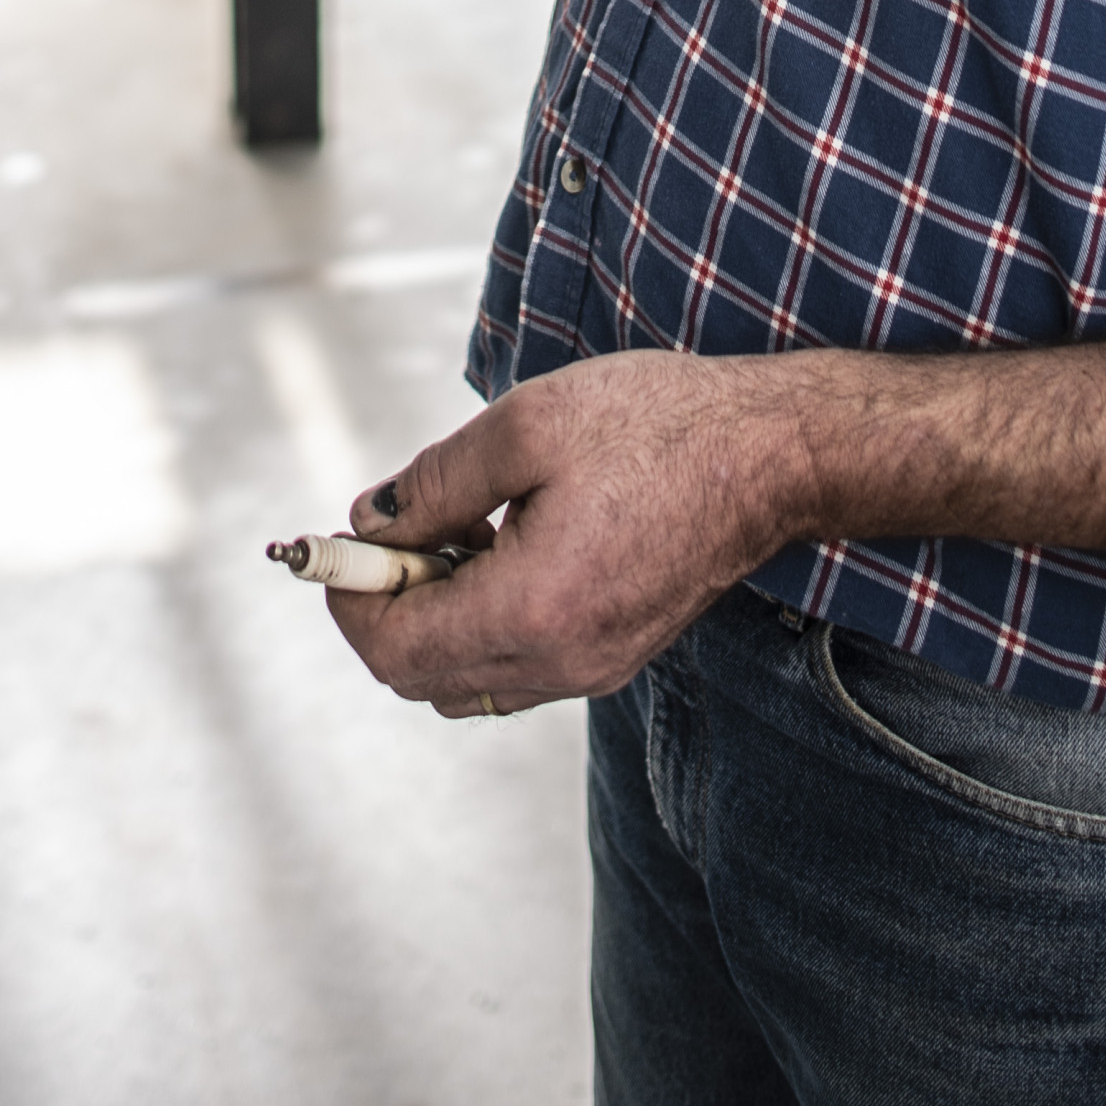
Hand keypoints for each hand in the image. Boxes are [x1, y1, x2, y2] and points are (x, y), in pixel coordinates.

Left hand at [322, 355, 813, 719]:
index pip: (395, 650)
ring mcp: (591, 670)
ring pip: (466, 678)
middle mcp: (559, 663)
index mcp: (531, 610)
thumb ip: (434, 484)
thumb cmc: (657, 427)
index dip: (349, 597)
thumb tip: (368, 523)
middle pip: (420, 677)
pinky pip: (515, 666)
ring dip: (435, 616)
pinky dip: (483, 619)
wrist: (770, 456)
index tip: (335, 545)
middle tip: (398, 528)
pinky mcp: (613, 657)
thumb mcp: (526, 426)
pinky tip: (504, 546)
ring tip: (459, 528)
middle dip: (387, 606)